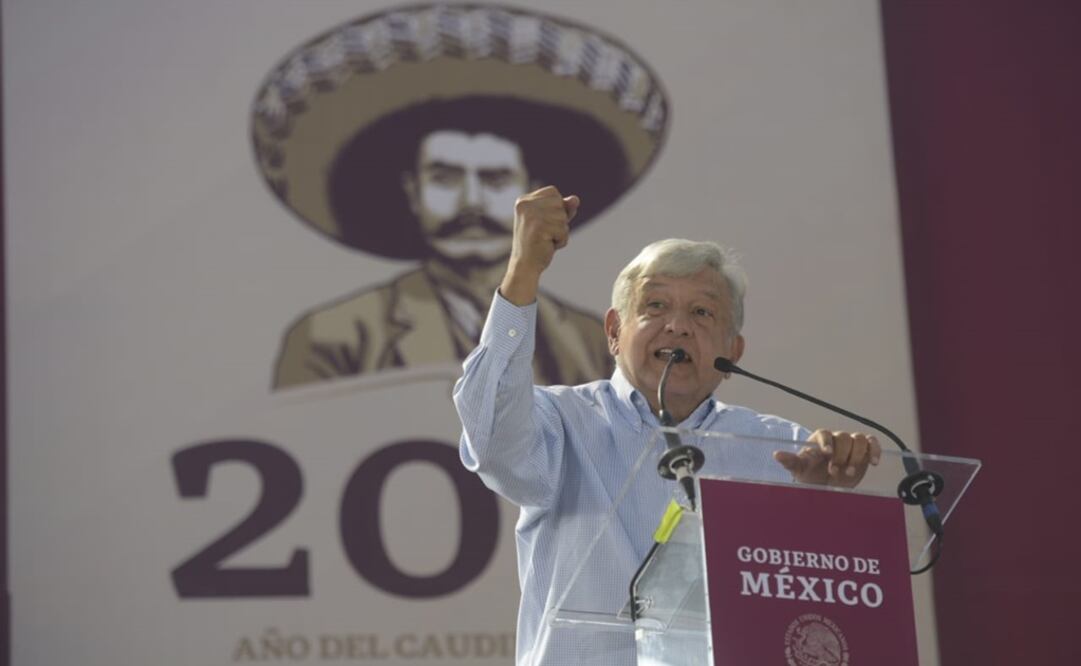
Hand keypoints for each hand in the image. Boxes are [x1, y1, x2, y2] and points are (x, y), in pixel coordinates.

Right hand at [499, 186, 579, 304]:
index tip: (545, 222)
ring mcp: (531, 216)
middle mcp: (525, 205)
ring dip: (561, 231)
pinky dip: (561, 240)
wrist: (525, 266)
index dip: (557, 207)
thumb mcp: (551, 222)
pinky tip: (548, 246)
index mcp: (523, 201)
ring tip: (546, 240)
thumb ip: (563, 208)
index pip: (553, 192)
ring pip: (563, 217)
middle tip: (545, 233)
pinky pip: (564, 230)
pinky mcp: (539, 227)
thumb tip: (576, 199)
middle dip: (559, 220)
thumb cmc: (538, 243)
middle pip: (559, 202)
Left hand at [773, 429, 881, 487]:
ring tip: (848, 472)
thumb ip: (790, 461)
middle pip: (843, 438)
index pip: (824, 434)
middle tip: (834, 471)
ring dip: (856, 456)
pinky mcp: (864, 451)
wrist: (825, 485)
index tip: (828, 454)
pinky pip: (872, 443)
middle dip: (840, 456)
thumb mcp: (799, 469)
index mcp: (819, 439)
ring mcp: (850, 444)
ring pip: (858, 439)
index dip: (827, 443)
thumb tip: (777, 455)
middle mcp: (836, 439)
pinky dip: (875, 450)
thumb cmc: (810, 474)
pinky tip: (874, 462)